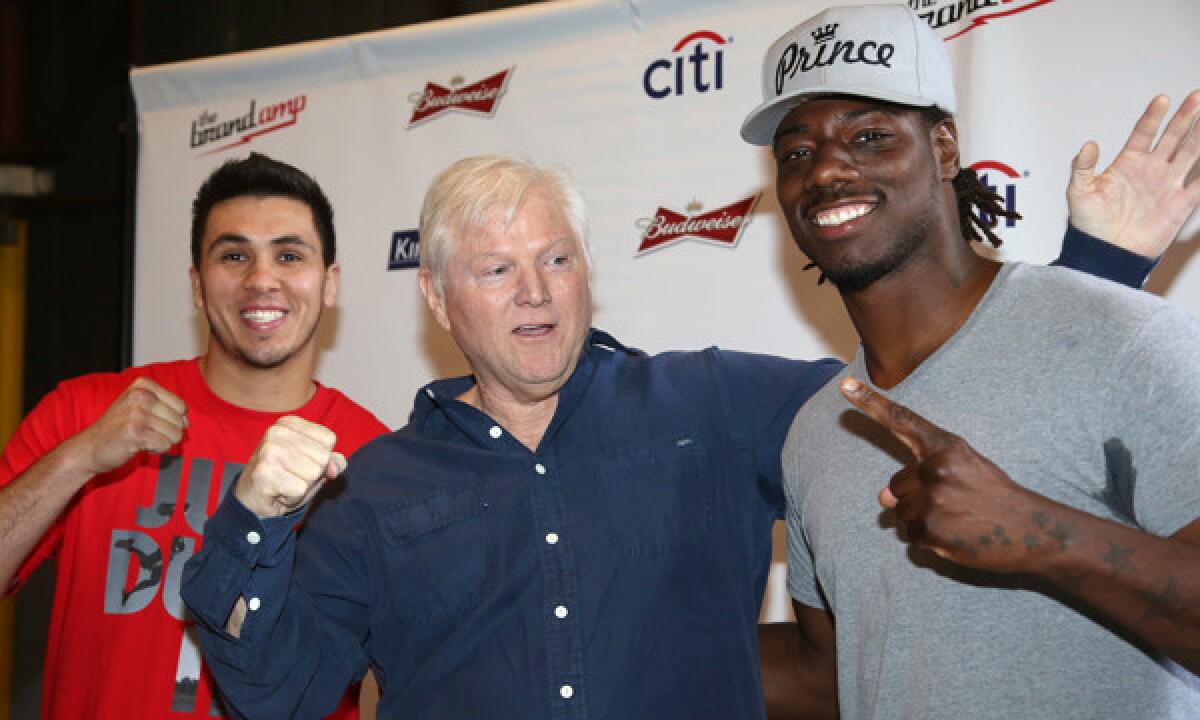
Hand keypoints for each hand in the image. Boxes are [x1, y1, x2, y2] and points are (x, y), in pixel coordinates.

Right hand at [73, 378, 187, 475]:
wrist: (89, 448)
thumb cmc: (118, 428)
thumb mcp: (142, 408)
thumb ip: (168, 409)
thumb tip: (187, 422)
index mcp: (144, 384)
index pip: (182, 406)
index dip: (171, 420)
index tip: (150, 421)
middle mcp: (141, 395)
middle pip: (180, 421)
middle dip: (165, 432)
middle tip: (142, 432)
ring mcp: (137, 413)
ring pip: (175, 434)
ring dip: (159, 441)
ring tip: (140, 437)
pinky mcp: (135, 432)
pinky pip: (165, 445)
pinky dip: (154, 450)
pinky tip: (137, 445)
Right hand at [235, 416, 344, 517]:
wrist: (252, 502)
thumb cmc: (285, 479)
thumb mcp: (313, 465)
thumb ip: (332, 461)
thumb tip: (337, 465)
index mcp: (289, 423)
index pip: (328, 439)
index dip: (321, 459)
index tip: (300, 463)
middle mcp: (277, 431)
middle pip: (323, 458)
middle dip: (312, 475)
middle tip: (290, 476)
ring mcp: (269, 451)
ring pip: (313, 473)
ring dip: (303, 487)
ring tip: (285, 484)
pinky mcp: (264, 473)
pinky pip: (300, 489)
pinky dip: (293, 497)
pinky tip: (278, 492)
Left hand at [840, 377, 1042, 573]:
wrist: (1032, 531)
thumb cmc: (995, 497)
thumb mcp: (965, 470)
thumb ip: (922, 474)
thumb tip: (883, 498)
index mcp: (946, 446)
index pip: (902, 421)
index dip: (870, 403)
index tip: (845, 385)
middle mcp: (936, 468)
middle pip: (896, 485)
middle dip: (915, 498)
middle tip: (953, 504)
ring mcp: (932, 499)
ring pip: (901, 513)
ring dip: (921, 521)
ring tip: (956, 520)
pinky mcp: (931, 528)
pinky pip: (910, 537)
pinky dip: (928, 541)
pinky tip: (954, 536)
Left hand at [1067, 90, 1199, 258]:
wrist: (1106, 255)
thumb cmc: (1089, 226)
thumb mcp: (1078, 194)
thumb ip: (1082, 168)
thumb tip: (1088, 145)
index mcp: (1127, 164)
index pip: (1143, 133)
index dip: (1153, 116)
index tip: (1162, 99)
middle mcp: (1150, 170)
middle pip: (1172, 137)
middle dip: (1185, 117)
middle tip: (1196, 96)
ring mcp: (1167, 185)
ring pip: (1189, 153)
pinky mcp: (1180, 204)